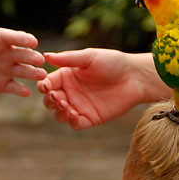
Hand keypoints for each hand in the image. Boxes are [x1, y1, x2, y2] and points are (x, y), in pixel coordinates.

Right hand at [37, 48, 169, 129]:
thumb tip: (46, 55)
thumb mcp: (89, 57)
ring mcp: (80, 106)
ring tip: (65, 105)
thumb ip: (68, 58)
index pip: (48, 83)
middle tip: (56, 97)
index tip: (46, 87)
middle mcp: (71, 92)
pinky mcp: (90, 118)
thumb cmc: (113, 63)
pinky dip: (71, 121)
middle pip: (50, 101)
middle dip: (49, 100)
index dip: (44, 86)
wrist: (134, 78)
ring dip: (58, 112)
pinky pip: (75, 124)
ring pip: (60, 115)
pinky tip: (74, 114)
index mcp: (67, 76)